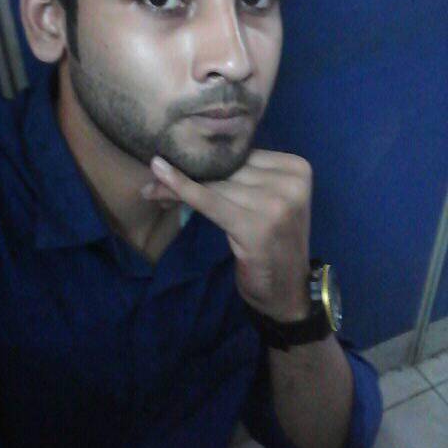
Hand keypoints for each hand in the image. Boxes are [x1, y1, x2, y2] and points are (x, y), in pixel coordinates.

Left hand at [142, 150, 313, 321]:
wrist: (288, 292)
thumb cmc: (271, 245)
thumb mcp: (263, 204)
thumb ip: (241, 179)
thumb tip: (188, 156)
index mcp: (297, 168)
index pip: (241, 155)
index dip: (207, 159)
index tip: (174, 162)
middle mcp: (291, 182)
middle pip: (227, 169)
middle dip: (189, 172)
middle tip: (154, 176)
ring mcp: (277, 205)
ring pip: (214, 184)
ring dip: (176, 185)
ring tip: (151, 189)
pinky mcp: (256, 226)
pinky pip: (210, 200)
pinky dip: (183, 189)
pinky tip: (160, 177)